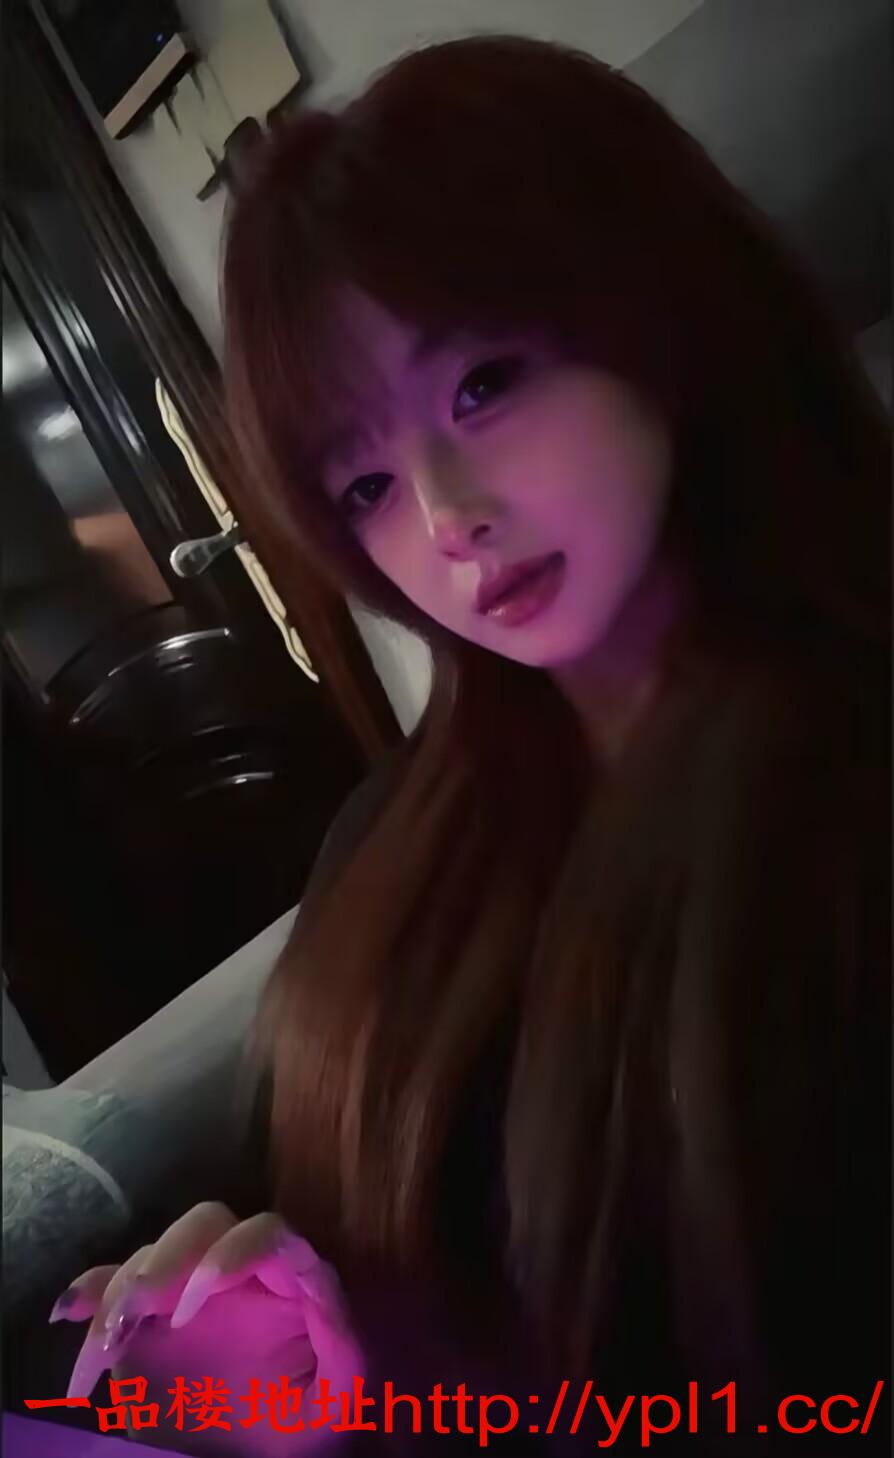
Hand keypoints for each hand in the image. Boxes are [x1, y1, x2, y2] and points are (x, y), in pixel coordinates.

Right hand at [50, 1203, 365, 1455]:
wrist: (252, 1457)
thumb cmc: (302, 1423)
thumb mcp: (335, 1397)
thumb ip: (340, 1347)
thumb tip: (323, 1302)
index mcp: (289, 1280)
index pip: (266, 1234)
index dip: (227, 1254)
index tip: (187, 1308)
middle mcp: (238, 1269)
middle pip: (203, 1224)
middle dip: (163, 1260)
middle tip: (132, 1315)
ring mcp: (189, 1287)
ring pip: (153, 1254)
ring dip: (120, 1293)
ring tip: (102, 1354)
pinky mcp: (149, 1315)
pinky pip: (113, 1282)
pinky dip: (89, 1292)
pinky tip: (68, 1315)